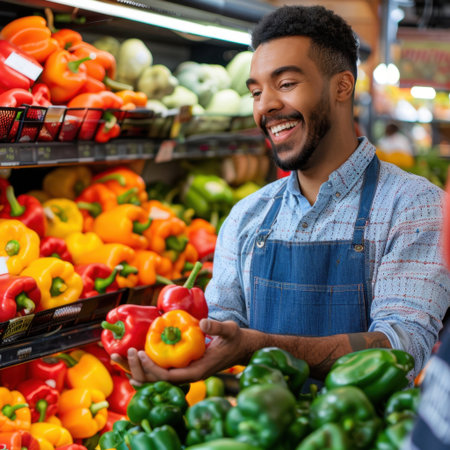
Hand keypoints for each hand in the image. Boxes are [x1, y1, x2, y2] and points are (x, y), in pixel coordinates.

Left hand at [111, 318, 251, 385]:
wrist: (244, 347)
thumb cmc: (237, 339)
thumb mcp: (230, 330)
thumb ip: (217, 327)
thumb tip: (201, 323)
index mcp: (198, 371)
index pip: (170, 377)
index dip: (151, 369)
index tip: (138, 354)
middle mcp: (189, 375)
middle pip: (158, 381)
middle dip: (137, 371)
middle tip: (123, 354)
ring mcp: (186, 371)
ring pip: (157, 377)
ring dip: (137, 370)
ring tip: (118, 358)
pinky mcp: (184, 365)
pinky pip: (161, 370)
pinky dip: (146, 366)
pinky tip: (133, 360)